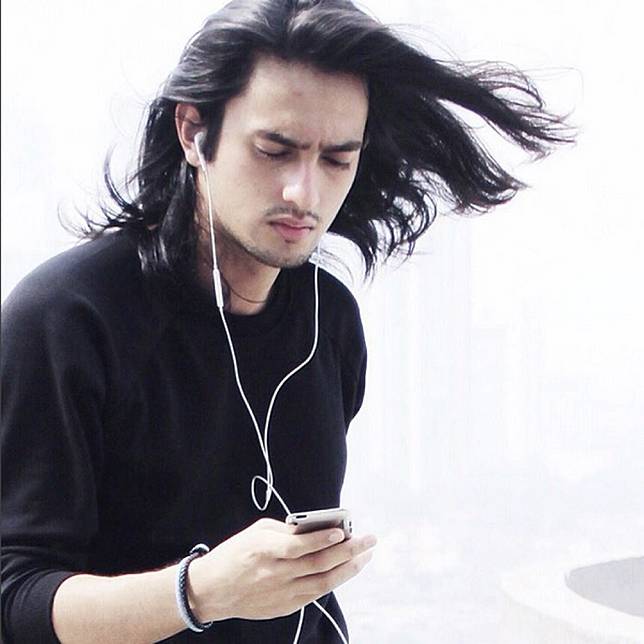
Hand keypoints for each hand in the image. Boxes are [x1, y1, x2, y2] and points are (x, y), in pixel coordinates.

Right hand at [188, 518, 375, 621]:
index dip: (321, 540)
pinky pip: (315, 594)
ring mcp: (280, 593)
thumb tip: (316, 529)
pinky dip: (333, 580)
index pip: (297, 546)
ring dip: (348, 569)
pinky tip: (345, 570)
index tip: (341, 532)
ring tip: (365, 556)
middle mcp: (273, 573)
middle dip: (348, 552)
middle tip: (368, 540)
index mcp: (263, 549)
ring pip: (322, 582)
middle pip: (317, 564)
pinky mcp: (284, 607)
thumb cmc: (235, 554)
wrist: (212, 589)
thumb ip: (286, 529)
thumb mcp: (256, 531)